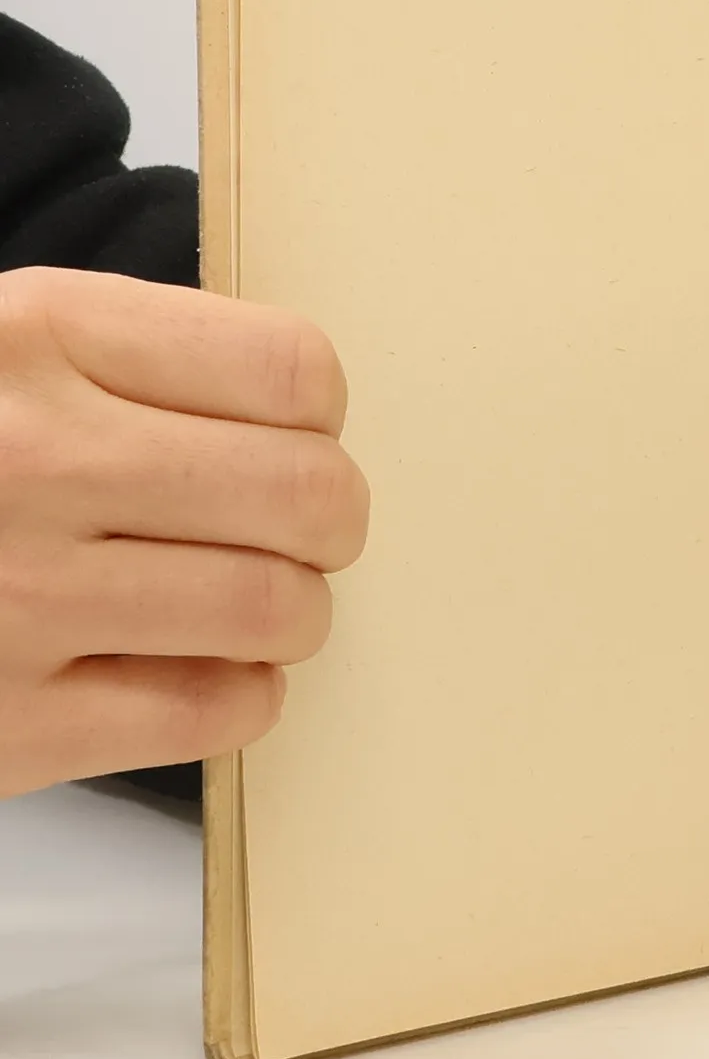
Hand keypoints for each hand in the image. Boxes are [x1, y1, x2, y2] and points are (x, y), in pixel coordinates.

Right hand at [0, 267, 368, 797]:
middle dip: (327, 522)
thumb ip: (143, 365)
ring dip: (290, 612)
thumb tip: (312, 419)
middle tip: (293, 533)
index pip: (293, 370)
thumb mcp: (6, 355)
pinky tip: (191, 666)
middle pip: (311, 494)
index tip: (289, 436)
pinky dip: (241, 694)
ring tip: (240, 602)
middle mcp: (30, 459)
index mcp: (37, 337)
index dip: (317, 417)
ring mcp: (14, 596)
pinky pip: (219, 711)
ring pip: (280, 609)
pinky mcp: (8, 722)